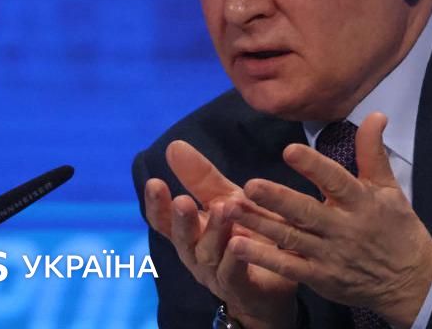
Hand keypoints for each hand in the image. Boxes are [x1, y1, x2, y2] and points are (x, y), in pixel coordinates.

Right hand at [144, 140, 297, 328]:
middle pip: (183, 238)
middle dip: (181, 220)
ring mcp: (216, 274)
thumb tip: (173, 145)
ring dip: (214, 230)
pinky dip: (235, 257)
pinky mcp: (241, 286)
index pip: (164, 220)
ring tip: (222, 209)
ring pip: (209, 253)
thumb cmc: (245, 236)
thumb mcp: (225, 201)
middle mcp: (197, 255)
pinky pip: (234, 272)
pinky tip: (238, 241)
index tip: (154, 182)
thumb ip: (200, 178)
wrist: (278, 278)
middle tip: (182, 201)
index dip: (157, 204)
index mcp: (190, 233)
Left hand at [223, 113, 431, 327]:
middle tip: (249, 185)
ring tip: (230, 209)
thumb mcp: (390, 189)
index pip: (336, 181)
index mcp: (361, 202)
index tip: (289, 150)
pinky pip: (288, 267)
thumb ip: (373, 152)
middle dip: (277, 199)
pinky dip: (262, 258)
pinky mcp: (320, 278)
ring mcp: (330, 256)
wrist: (411, 283)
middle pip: (306, 212)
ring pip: (290, 238)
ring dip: (259, 224)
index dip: (314, 166)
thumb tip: (375, 114)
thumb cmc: (397, 229)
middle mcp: (343, 228)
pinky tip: (237, 245)